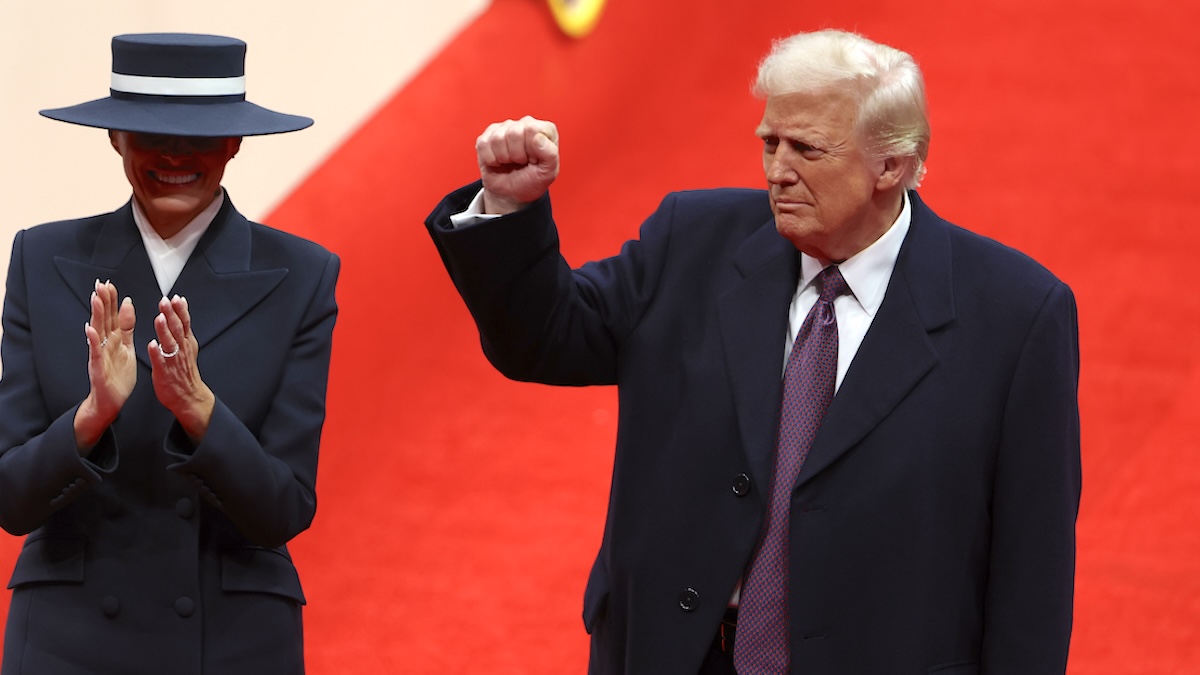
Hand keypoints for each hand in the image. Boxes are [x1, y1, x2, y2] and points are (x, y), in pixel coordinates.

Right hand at [75, 280, 136, 449]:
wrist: (110, 401)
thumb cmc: (118, 376)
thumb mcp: (127, 347)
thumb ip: (127, 328)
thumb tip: (128, 305)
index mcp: (115, 340)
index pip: (113, 316)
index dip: (111, 301)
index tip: (110, 285)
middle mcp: (105, 344)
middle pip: (104, 319)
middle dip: (103, 302)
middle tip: (101, 284)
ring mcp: (100, 355)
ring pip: (98, 331)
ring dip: (96, 315)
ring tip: (95, 298)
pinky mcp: (98, 367)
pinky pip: (95, 353)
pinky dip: (93, 341)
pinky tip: (91, 330)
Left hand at [149, 295, 213, 442]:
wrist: (188, 396)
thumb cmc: (184, 371)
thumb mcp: (188, 346)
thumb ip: (183, 328)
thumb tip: (181, 308)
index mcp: (186, 343)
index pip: (184, 323)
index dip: (180, 310)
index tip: (175, 298)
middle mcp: (181, 350)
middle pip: (177, 329)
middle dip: (171, 315)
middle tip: (165, 302)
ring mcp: (173, 361)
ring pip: (169, 343)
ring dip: (165, 331)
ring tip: (160, 319)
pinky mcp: (164, 372)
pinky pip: (160, 361)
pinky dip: (157, 353)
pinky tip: (153, 345)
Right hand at [476, 116, 559, 213]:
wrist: (512, 194)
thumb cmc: (532, 181)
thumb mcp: (548, 173)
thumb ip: (550, 154)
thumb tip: (538, 138)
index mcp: (545, 130)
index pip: (532, 129)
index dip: (531, 150)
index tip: (534, 160)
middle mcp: (525, 124)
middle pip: (514, 133)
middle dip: (517, 155)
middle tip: (521, 162)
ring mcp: (505, 128)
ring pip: (497, 138)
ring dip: (503, 158)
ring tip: (510, 162)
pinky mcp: (488, 135)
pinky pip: (483, 144)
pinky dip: (490, 159)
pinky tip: (498, 161)